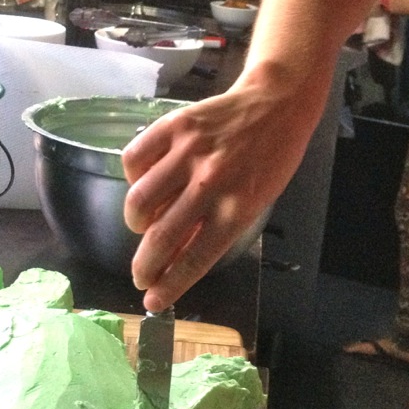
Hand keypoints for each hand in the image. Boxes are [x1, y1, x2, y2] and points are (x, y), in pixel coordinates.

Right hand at [122, 84, 310, 310]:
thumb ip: (215, 228)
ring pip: (139, 201)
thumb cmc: (269, 160)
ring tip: (143, 225)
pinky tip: (143, 182)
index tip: (153, 303)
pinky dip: (133, 177)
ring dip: (136, 223)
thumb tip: (175, 257)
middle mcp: (210, 184)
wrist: (275, 105)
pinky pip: (134, 160)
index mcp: (236, 209)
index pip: (194, 259)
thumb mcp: (254, 203)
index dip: (169, 286)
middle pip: (161, 238)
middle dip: (144, 267)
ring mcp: (189, 153)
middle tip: (140, 276)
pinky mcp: (174, 127)